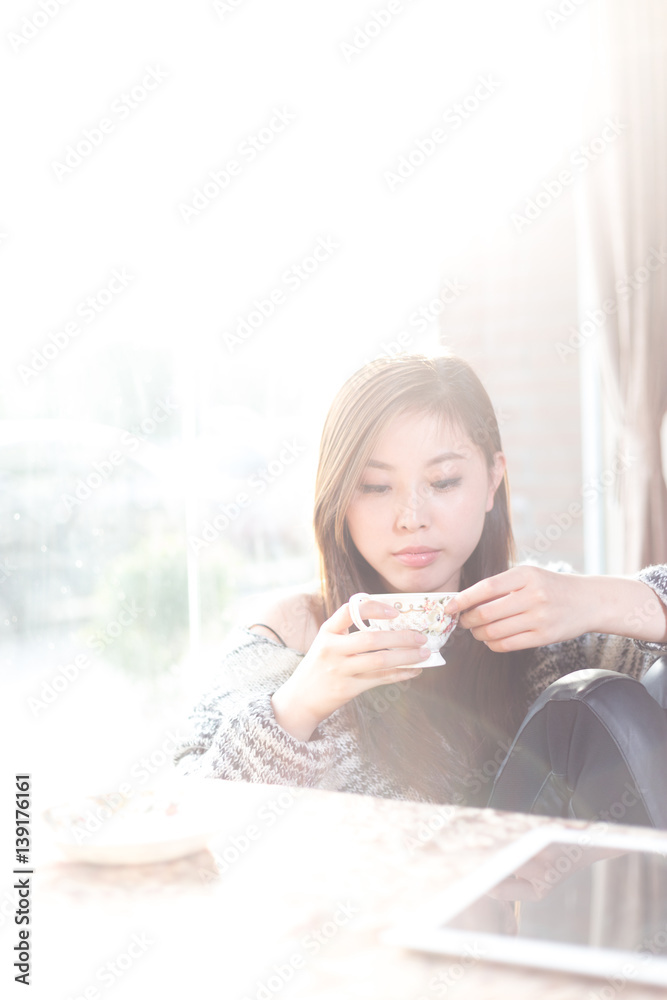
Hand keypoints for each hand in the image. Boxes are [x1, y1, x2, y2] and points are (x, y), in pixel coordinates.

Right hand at [270, 599, 429, 738]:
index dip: (374, 608)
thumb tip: (388, 624)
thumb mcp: (326, 643)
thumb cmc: (320, 666)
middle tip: (421, 637)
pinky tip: (414, 671)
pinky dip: (400, 674)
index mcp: (326, 632)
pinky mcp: (347, 689)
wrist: (300, 699)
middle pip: (371, 639)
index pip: (349, 611)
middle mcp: (331, 649)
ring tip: (424, 653)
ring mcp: (339, 670)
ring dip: (406, 656)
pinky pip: (380, 679)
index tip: (395, 611)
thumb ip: (348, 632)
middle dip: (401, 637)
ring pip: (380, 661)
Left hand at [443, 566, 590, 651]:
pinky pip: (508, 644)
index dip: (463, 599)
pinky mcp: (544, 636)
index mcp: (526, 575)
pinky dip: (493, 644)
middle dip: (468, 620)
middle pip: (487, 613)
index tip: (449, 607)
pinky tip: (491, 639)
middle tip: (463, 621)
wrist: (587, 601)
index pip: (486, 587)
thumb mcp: (528, 575)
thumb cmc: (550, 586)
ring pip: (495, 632)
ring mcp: (540, 617)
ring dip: (479, 634)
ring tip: (477, 630)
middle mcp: (533, 595)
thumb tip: (465, 601)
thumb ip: (500, 585)